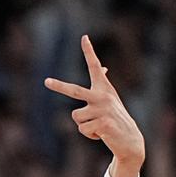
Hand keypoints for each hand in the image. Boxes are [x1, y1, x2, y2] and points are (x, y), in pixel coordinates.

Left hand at [45, 35, 144, 176]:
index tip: (84, 37)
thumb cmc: (116, 118)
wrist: (129, 139)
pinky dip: (89, 135)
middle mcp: (102, 95)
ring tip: (97, 126)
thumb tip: (103, 67)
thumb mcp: (110, 98)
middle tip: (46, 81)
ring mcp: (102, 109)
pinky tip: (101, 134)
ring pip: (76, 117)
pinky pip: (83, 130)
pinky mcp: (102, 123)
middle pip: (75, 90)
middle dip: (59, 86)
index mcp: (104, 88)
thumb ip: (103, 84)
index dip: (89, 51)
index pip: (95, 66)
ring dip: (83, 125)